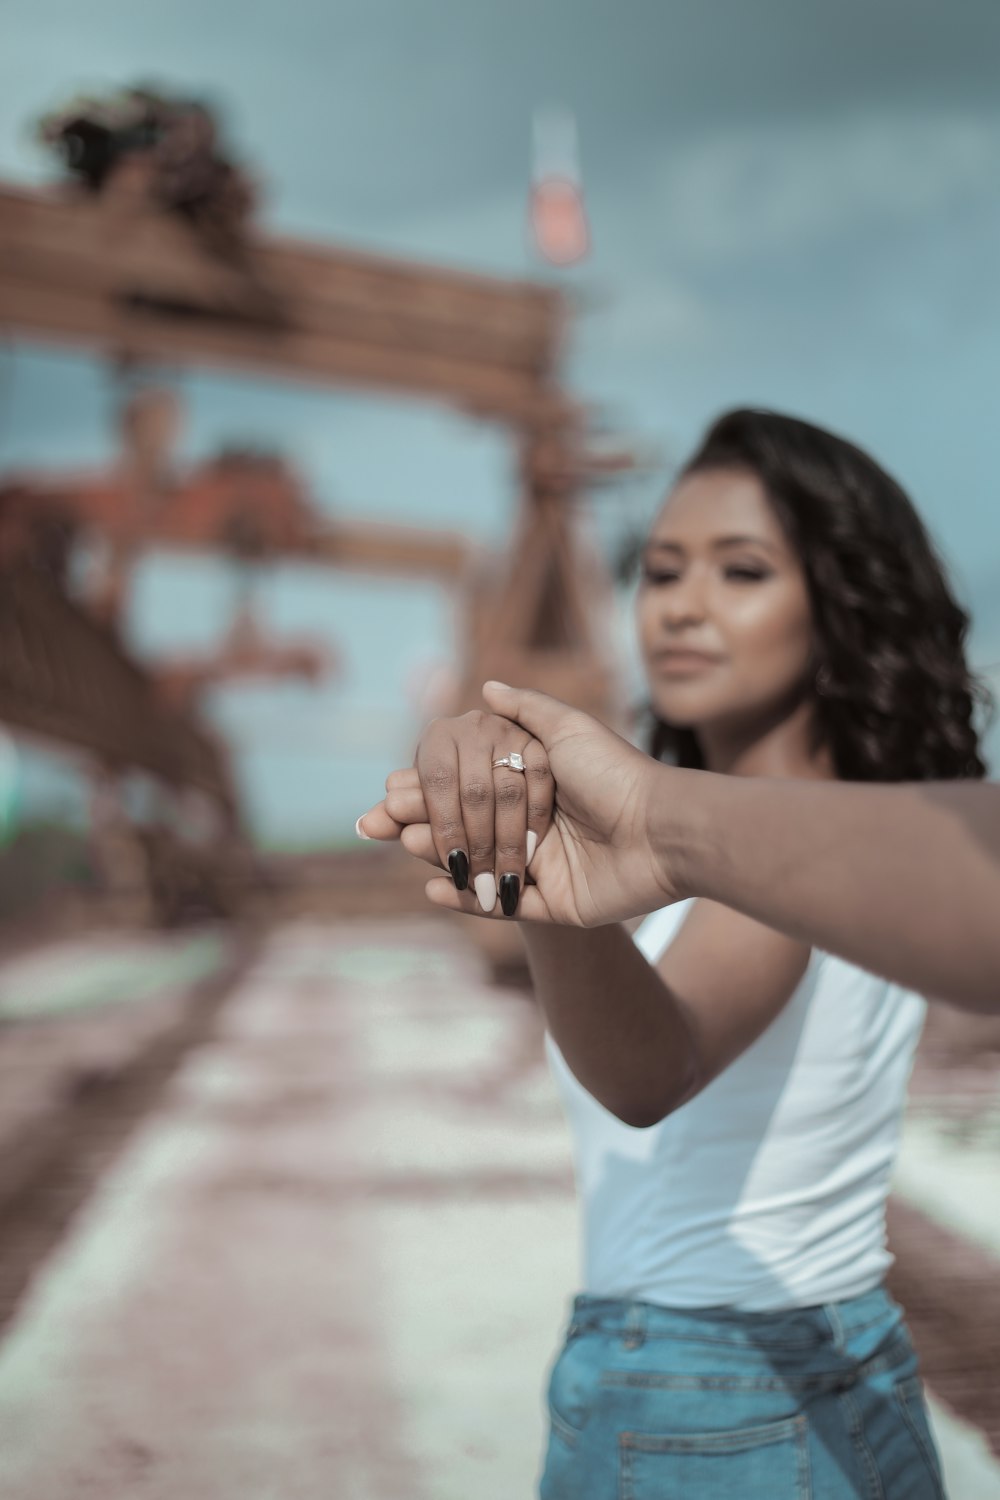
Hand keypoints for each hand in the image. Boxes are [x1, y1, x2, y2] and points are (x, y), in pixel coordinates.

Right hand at [358, 682, 681, 925]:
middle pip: (464, 829)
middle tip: (377, 822)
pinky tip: (433, 891)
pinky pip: (503, 908)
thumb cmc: (620, 774)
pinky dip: (466, 902)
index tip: (392, 786)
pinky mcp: (555, 905)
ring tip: (405, 843)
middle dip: (420, 824)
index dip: (430, 789)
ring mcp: (543, 869)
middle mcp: (534, 828)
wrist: (665, 829)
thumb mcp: (571, 730)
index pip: (468, 789)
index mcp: (534, 788)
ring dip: (439, 855)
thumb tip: (487, 686)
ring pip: (476, 867)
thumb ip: (528, 710)